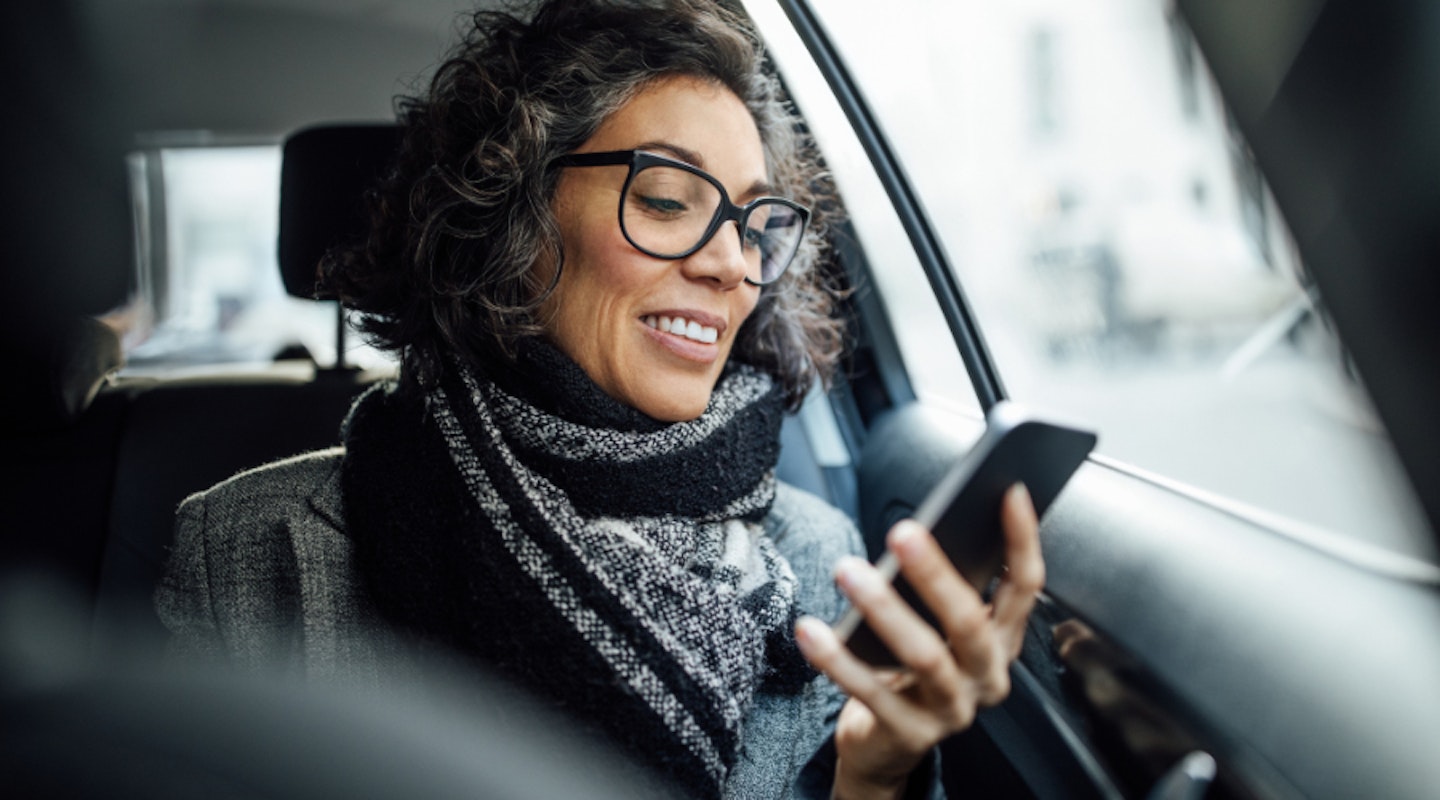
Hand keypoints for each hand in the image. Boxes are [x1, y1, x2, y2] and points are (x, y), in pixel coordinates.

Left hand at [795, 484, 1043, 798]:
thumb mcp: (938, 627)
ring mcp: (952, 710)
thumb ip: (941, 587)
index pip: (1025, 588)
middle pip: (969, 624)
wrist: (886, 743)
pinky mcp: (910, 734)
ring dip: (883, 609)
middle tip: (903, 533)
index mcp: (1002, 641)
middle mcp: (986, 676)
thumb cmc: (911, 667)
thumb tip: (920, 529)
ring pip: (923, 656)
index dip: (1021, 541)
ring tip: (848, 571)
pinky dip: (837, 659)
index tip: (1009, 492)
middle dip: (936, 574)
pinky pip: (869, 692)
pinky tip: (811, 629)